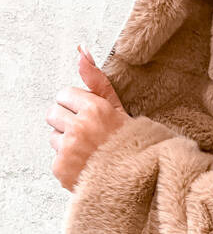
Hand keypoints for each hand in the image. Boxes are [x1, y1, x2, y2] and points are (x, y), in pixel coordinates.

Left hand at [47, 43, 130, 191]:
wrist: (138, 183)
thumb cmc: (131, 145)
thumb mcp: (118, 108)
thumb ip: (97, 80)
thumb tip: (81, 50)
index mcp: (95, 110)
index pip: (64, 94)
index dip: (77, 105)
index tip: (90, 117)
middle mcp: (79, 128)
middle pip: (53, 113)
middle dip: (67, 121)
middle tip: (88, 134)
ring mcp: (69, 150)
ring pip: (53, 137)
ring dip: (66, 143)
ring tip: (89, 151)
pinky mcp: (62, 169)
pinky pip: (55, 159)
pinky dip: (68, 163)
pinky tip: (87, 166)